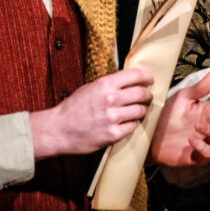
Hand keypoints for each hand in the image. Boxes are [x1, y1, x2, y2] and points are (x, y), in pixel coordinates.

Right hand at [29, 68, 153, 158]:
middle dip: (147, 95)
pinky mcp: (113, 134)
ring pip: (140, 111)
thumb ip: (109, 85)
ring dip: (141, 110)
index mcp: (104, 84)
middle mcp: (111, 99)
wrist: (59, 129)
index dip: (146, 77)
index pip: (135, 75)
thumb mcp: (90, 88)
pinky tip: (127, 122)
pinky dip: (132, 124)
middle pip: (142, 94)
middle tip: (147, 96)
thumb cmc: (73, 108)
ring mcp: (113, 118)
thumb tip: (129, 81)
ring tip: (137, 110)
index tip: (149, 80)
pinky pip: (133, 127)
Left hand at [148, 67, 209, 167]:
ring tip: (197, 125)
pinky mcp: (197, 155)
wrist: (150, 133)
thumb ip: (202, 86)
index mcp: (208, 110)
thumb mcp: (184, 97)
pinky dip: (203, 147)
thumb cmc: (168, 114)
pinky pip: (207, 153)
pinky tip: (192, 139)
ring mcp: (204, 140)